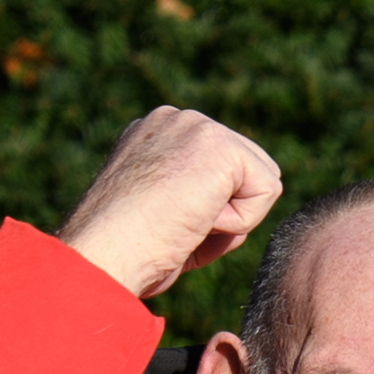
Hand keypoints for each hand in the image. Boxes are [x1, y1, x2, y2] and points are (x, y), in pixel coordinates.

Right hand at [58, 107, 284, 302]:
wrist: (106, 251)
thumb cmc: (128, 251)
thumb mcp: (162, 214)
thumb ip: (196, 197)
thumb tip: (237, 199)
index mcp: (157, 135)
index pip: (222, 173)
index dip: (211, 213)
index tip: (168, 225)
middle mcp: (176, 121)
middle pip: (248, 173)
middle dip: (228, 213)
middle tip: (178, 227)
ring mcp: (196, 126)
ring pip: (260, 182)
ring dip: (232, 220)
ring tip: (185, 223)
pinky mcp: (219, 144)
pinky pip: (267, 191)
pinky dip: (240, 221)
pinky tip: (197, 220)